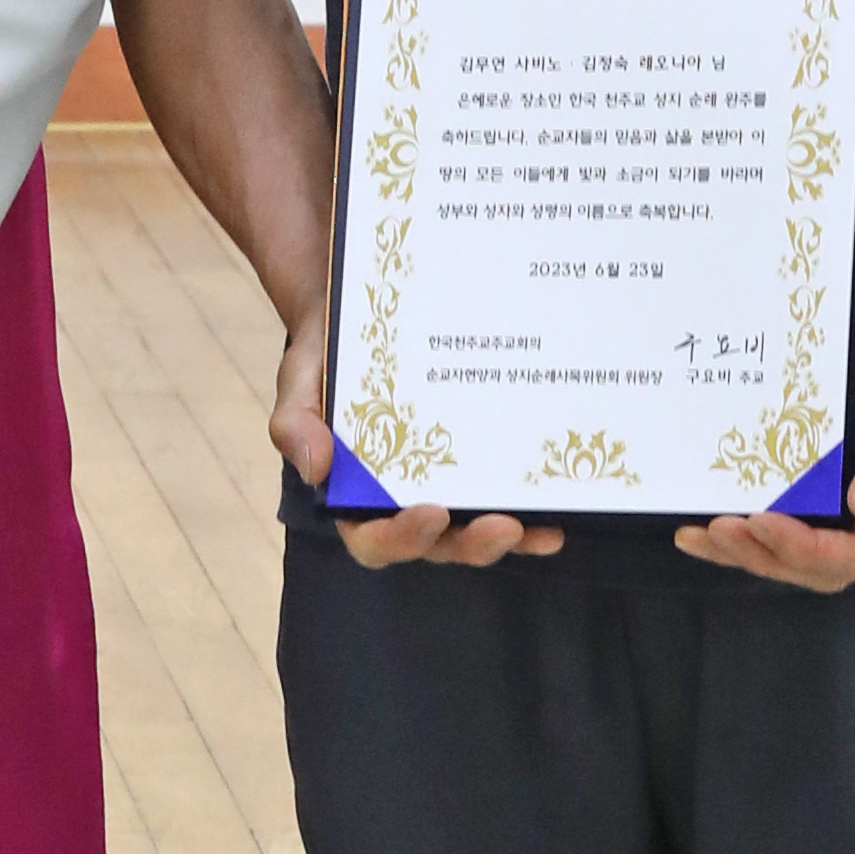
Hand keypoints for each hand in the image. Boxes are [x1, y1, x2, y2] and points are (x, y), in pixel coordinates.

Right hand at [275, 301, 562, 573]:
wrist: (366, 308)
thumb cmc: (328, 350)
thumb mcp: (299, 379)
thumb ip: (295, 424)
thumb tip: (316, 471)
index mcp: (354, 494)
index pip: (373, 538)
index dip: (402, 538)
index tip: (432, 512)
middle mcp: (402, 499)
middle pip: (436, 545)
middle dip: (470, 545)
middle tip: (505, 526)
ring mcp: (445, 484)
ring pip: (475, 530)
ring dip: (510, 538)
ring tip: (542, 530)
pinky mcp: (479, 463)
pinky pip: (503, 496)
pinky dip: (531, 509)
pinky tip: (559, 507)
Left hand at [671, 282, 854, 592]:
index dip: (805, 548)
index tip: (760, 520)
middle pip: (824, 566)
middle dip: (766, 554)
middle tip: (715, 529)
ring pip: (802, 552)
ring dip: (750, 549)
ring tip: (697, 534)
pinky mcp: (837, 486)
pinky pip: (796, 521)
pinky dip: (753, 527)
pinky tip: (709, 518)